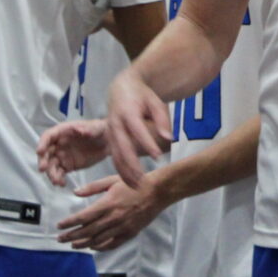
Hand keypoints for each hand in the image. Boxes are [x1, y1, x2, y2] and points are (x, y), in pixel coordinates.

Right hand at [37, 118, 111, 183]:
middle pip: (46, 152)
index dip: (42, 143)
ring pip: (52, 165)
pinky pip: (60, 173)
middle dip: (43, 161)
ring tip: (56, 181)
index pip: (48, 136)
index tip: (39, 151)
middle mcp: (59, 144)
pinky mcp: (68, 166)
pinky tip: (62, 183)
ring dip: (51, 173)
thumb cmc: (100, 130)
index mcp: (63, 132)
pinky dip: (59, 178)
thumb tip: (79, 129)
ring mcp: (63, 155)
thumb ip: (88, 129)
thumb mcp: (96, 127)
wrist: (108, 142)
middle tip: (43, 169)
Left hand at [57, 172, 165, 250]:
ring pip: (98, 240)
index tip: (59, 226)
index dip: (69, 223)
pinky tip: (93, 246)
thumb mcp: (112, 180)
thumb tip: (75, 193)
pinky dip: (101, 247)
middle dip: (71, 236)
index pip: (83, 217)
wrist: (157, 191)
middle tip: (60, 239)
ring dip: (83, 243)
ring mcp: (122, 227)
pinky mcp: (130, 233)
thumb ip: (92, 187)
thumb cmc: (134, 184)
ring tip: (73, 245)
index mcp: (107, 204)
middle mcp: (113, 218)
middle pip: (87, 231)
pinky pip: (113, 244)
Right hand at [103, 64, 172, 187]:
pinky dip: (121, 171)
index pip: (137, 130)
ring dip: (125, 172)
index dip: (147, 143)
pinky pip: (113, 157)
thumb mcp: (156, 102)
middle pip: (122, 147)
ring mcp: (110, 133)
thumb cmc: (143, 96)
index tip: (158, 157)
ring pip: (115, 156)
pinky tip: (130, 182)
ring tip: (137, 187)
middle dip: (132, 165)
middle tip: (143, 180)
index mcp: (127, 112)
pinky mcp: (109, 140)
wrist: (122, 89)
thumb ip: (162, 120)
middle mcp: (115, 123)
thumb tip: (169, 138)